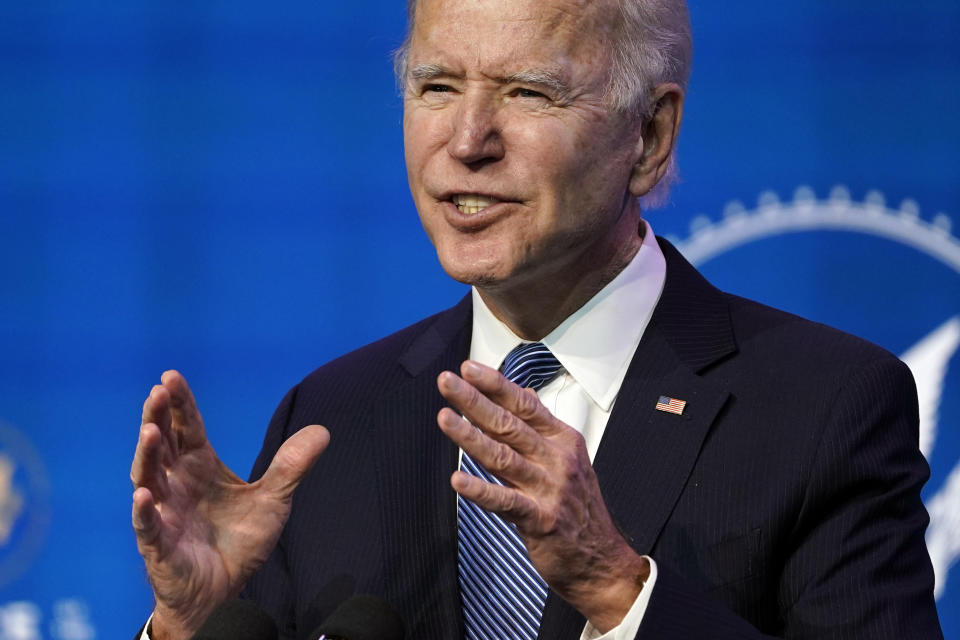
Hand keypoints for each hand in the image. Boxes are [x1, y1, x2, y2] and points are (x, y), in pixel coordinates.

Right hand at [130, 371, 328, 639]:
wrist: (224, 590)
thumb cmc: (239, 541)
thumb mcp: (274, 500)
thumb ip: (292, 466)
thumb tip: (323, 431)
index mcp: (199, 467)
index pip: (188, 428)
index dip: (180, 404)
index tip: (171, 376)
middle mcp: (176, 484)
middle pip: (162, 445)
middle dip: (158, 418)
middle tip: (158, 392)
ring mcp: (165, 513)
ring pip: (149, 478)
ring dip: (148, 455)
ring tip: (151, 431)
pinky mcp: (160, 546)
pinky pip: (148, 527)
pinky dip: (144, 511)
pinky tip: (144, 494)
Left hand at [437, 361, 648, 632]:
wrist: (602, 561)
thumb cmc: (577, 507)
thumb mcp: (568, 458)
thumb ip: (541, 426)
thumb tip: (520, 390)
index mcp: (563, 440)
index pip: (525, 404)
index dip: (495, 385)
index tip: (468, 368)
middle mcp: (558, 459)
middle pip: (509, 424)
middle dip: (475, 400)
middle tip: (447, 381)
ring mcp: (550, 489)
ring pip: (503, 457)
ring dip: (470, 437)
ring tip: (444, 418)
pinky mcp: (542, 520)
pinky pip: (506, 502)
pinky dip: (480, 491)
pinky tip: (457, 480)